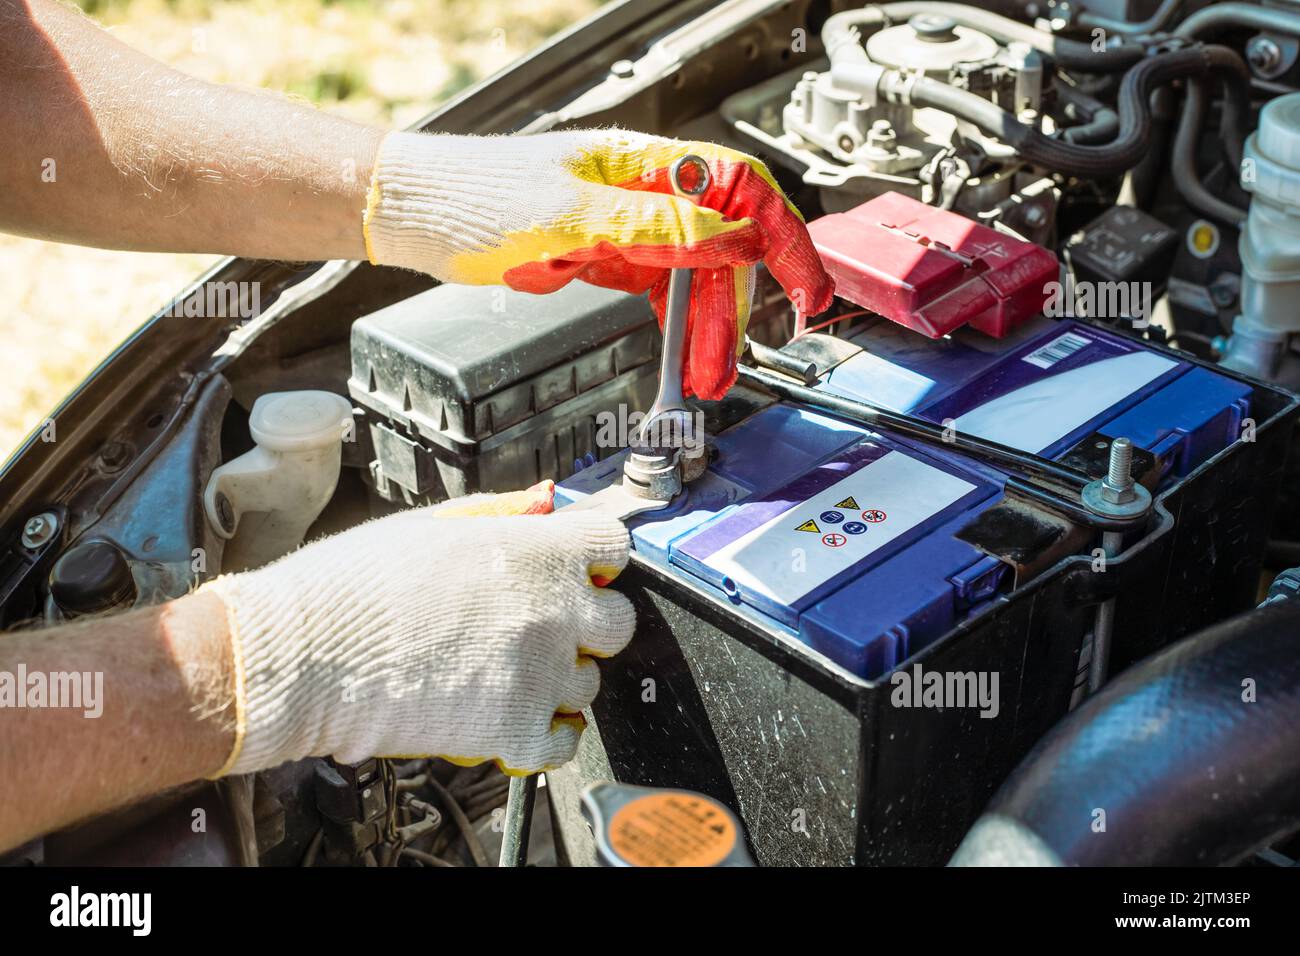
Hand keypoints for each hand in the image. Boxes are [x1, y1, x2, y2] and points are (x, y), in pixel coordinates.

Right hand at [203, 483, 634, 775]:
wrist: (303, 655)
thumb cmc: (351, 585)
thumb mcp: (432, 525)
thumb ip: (503, 514)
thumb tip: (547, 502)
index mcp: (534, 551)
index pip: (613, 547)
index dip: (596, 560)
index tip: (579, 571)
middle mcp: (551, 610)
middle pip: (617, 622)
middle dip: (588, 624)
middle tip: (546, 627)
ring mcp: (539, 673)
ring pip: (590, 682)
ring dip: (560, 679)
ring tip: (509, 673)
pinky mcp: (516, 730)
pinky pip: (566, 740)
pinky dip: (550, 735)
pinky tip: (521, 718)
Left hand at [362, 129, 834, 399]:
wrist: (419, 215)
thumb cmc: (477, 200)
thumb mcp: (572, 221)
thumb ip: (657, 227)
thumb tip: (733, 233)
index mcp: (646, 164)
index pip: (744, 192)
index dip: (784, 241)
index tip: (805, 290)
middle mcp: (647, 190)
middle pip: (725, 246)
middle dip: (733, 310)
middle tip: (729, 366)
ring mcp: (630, 224)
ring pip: (695, 276)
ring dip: (706, 330)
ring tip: (707, 380)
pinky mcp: (610, 253)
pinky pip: (663, 290)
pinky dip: (678, 325)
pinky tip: (684, 354)